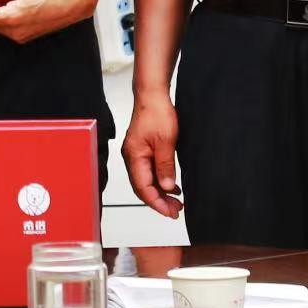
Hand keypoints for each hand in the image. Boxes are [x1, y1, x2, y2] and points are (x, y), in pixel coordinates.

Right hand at [122, 90, 183, 217]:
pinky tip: (171, 185)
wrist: (152, 95)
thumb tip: (166, 187)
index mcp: (134, 156)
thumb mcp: (166, 142)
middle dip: (158, 201)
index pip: (143, 188)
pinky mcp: (141, 150)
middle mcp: (131, 157)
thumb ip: (165, 166)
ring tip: (176, 201)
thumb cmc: (156, 113)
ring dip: (160, 192)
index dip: (157, 203)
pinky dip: (159, 181)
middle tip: (176, 210)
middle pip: (142, 187)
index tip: (170, 212)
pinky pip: (148, 171)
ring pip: (146, 181)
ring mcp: (135, 153)